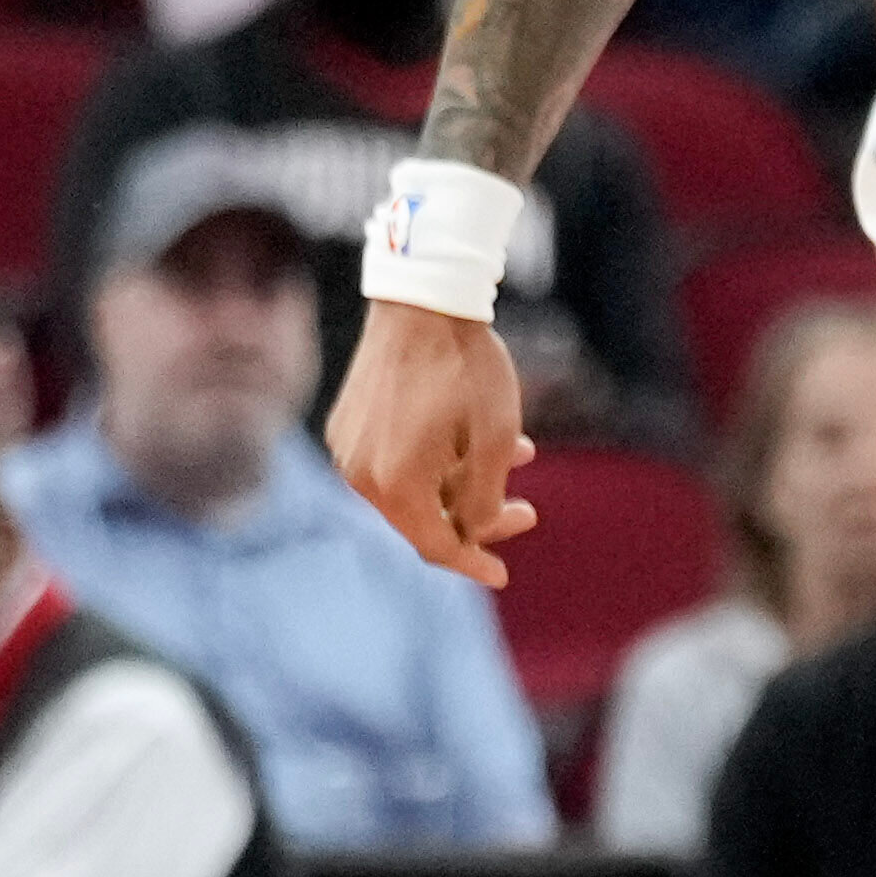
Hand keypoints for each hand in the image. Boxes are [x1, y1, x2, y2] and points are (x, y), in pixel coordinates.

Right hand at [329, 303, 541, 586]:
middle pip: (423, 518)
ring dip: (464, 482)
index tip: (502, 575)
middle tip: (527, 510)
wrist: (422, 301)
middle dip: (479, 518)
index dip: (473, 563)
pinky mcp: (348, 424)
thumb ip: (485, 499)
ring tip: (519, 457)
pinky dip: (436, 460)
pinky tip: (474, 440)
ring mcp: (349, 447)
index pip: (437, 545)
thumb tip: (476, 535)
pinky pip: (394, 460)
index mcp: (395, 484)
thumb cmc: (466, 369)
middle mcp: (360, 473)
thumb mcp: (494, 439)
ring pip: (413, 487)